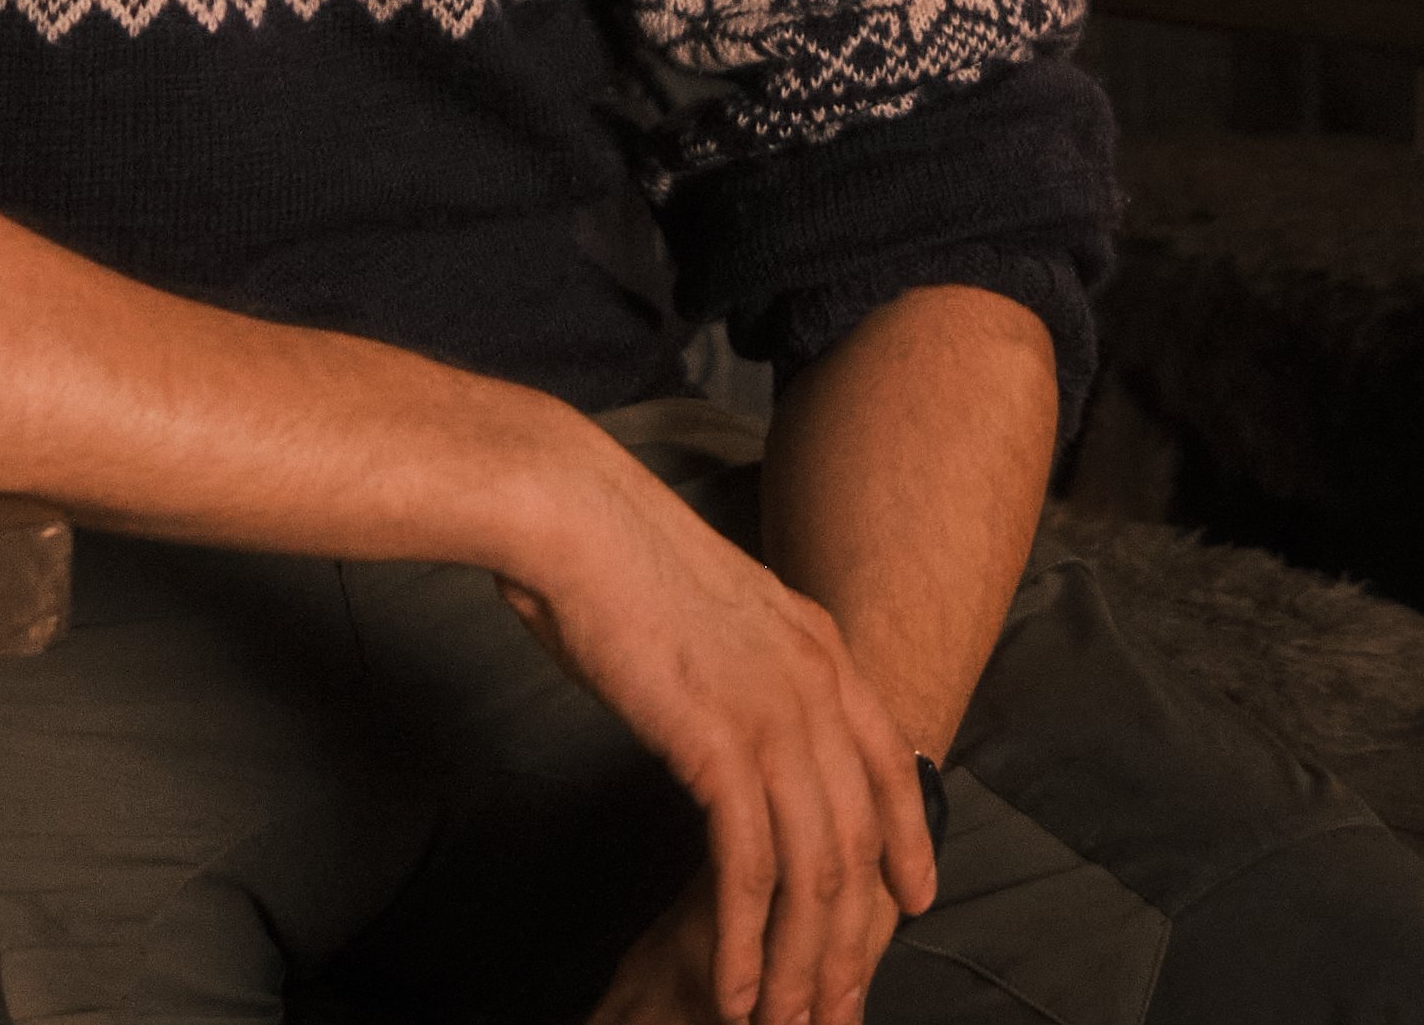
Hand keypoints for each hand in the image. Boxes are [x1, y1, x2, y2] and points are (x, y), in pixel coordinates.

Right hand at [497, 435, 933, 1024]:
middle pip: (857, 839)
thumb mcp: (711, 604)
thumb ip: (740, 661)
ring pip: (814, 871)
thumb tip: (728, 707)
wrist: (573, 513)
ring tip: (787, 1021)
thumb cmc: (611, 552)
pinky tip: (736, 989)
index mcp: (817, 642)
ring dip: (803, 961)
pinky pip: (750, 872)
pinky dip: (747, 943)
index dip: (909, 839)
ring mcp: (775, 715)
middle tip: (837, 1001)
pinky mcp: (719, 746)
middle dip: (851, 935)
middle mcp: (815, 682)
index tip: (915, 901)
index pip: (890, 761)